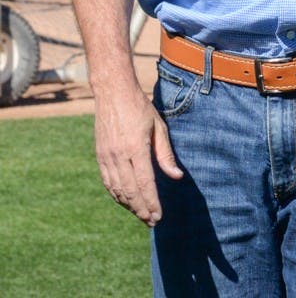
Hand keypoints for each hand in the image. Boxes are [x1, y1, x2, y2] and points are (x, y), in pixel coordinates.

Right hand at [94, 85, 182, 225]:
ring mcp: (107, 156)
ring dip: (129, 206)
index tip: (159, 216)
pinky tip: (126, 201)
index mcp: (136, 147)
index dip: (152, 203)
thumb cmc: (139, 107)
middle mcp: (119, 155)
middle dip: (141, 210)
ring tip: (141, 215)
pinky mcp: (100, 155)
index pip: (145, 183)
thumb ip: (166, 154)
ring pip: (117, 190)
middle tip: (152, 222)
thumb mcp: (158, 127)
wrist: (112, 92)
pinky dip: (117, 195)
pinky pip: (108, 182)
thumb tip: (177, 177)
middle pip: (130, 191)